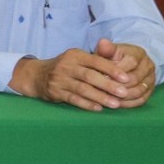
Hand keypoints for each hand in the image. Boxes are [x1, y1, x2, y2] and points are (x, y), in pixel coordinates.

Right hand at [15, 39, 154, 110]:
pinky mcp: (54, 91)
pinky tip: (98, 108)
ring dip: (100, 97)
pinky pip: (72, 99)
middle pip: (89, 76)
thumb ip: (99, 59)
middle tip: (124, 93)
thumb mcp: (79, 58)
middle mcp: (66, 65)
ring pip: (82, 89)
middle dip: (108, 85)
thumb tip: (123, 61)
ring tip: (115, 104)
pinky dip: (86, 104)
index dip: (111, 69)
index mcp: (75, 55)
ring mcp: (59, 79)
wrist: (37, 75)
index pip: (96, 61)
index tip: (126, 78)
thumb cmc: (67, 67)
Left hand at [103, 40, 156, 106]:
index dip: (114, 71)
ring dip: (122, 97)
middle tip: (100, 91)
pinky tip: (116, 104)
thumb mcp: (109, 51)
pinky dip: (128, 104)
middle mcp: (148, 66)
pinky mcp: (150, 91)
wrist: (127, 63)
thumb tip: (102, 42)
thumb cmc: (114, 57)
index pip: (130, 63)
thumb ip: (106, 49)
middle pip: (134, 79)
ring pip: (138, 91)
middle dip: (116, 86)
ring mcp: (151, 79)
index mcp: (138, 54)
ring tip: (106, 99)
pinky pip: (141, 100)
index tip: (99, 76)